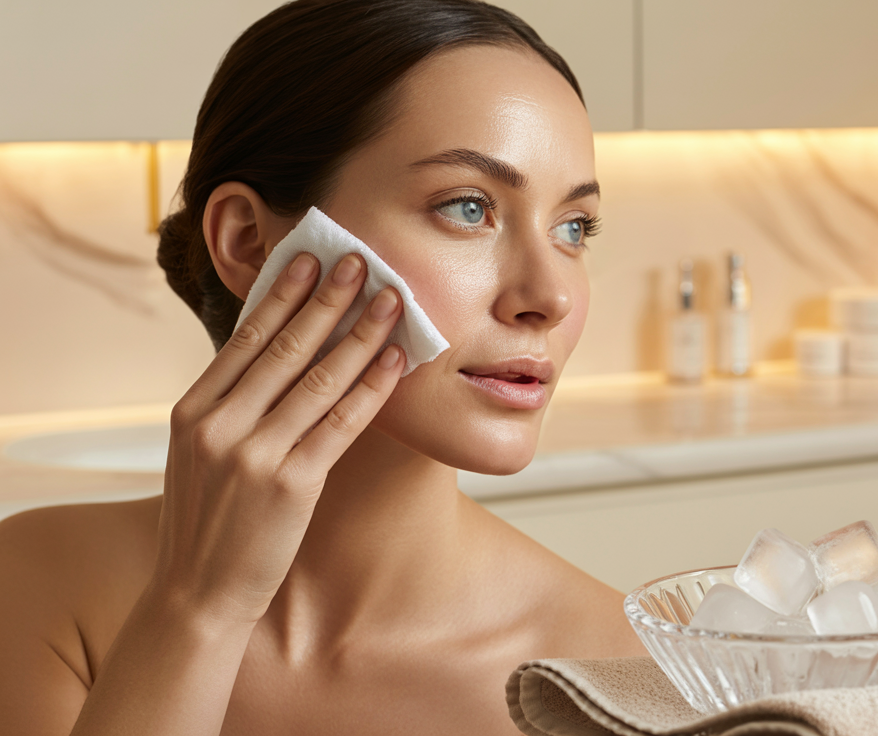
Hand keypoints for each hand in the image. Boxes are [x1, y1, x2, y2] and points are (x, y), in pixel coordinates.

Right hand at [151, 251, 404, 625]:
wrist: (197, 592)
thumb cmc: (208, 520)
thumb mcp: (200, 453)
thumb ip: (229, 405)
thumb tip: (273, 352)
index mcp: (193, 411)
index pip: (245, 339)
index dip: (281, 296)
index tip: (308, 259)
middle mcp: (219, 425)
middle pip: (283, 348)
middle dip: (326, 300)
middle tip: (358, 260)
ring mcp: (253, 455)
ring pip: (318, 380)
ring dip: (359, 334)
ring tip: (389, 300)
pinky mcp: (290, 485)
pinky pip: (340, 424)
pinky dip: (370, 387)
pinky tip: (394, 360)